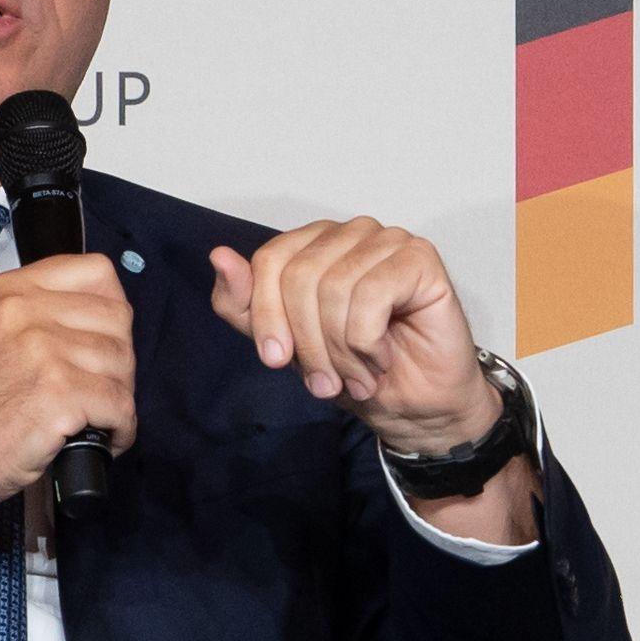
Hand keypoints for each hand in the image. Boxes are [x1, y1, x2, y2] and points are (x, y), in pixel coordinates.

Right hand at [0, 254, 135, 535]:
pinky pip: (120, 406)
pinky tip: (103, 438)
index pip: (97, 272)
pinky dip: (121, 428)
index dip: (111, 309)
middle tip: (100, 389)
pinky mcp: (59, 394)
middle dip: (118, 359)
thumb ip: (37, 313)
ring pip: (122, 364)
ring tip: (97, 418)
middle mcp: (25, 312)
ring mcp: (43, 351)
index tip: (102, 339)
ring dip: (119, 397)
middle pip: (118, 319)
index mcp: (11, 291)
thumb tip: (98, 317)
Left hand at [211, 218, 537, 543]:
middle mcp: (351, 233)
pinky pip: (372, 295)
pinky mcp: (420, 258)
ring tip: (357, 377)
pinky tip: (382, 358)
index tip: (276, 361)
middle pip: (300, 275)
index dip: (266, 314)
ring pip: (335, 288)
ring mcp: (388, 241)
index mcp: (316, 243)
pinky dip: (369, 342)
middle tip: (326, 383)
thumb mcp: (286, 346)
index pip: (270, 260)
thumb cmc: (356, 371)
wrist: (416, 407)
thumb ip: (246, 306)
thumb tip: (220, 256)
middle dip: (308, 343)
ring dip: (341, 351)